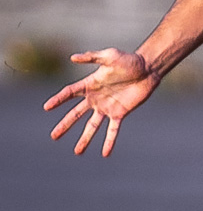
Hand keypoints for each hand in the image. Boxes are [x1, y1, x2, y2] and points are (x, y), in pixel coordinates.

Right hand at [43, 48, 158, 156]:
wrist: (148, 69)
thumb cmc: (129, 60)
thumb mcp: (110, 56)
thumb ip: (92, 57)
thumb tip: (73, 58)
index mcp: (90, 84)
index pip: (69, 93)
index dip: (58, 100)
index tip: (47, 107)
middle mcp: (95, 98)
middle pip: (76, 114)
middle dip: (65, 125)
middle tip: (54, 136)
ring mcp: (107, 107)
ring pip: (92, 126)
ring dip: (85, 139)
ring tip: (77, 152)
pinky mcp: (120, 113)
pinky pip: (113, 130)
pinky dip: (109, 141)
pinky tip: (105, 154)